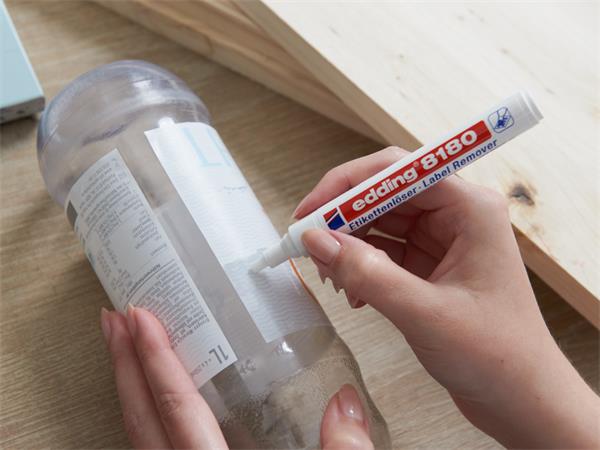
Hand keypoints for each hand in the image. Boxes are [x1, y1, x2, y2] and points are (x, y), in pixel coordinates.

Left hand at [100, 306, 373, 448]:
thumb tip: (345, 403)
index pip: (179, 412)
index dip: (157, 362)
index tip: (139, 321)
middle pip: (142, 421)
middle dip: (124, 365)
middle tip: (112, 321)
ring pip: (139, 438)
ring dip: (129, 389)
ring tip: (125, 350)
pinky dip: (146, 419)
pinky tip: (155, 404)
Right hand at [295, 147, 599, 447]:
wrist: (520, 399)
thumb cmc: (496, 356)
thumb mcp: (425, 313)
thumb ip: (367, 273)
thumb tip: (315, 240)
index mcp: (470, 208)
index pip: (397, 171)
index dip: (347, 185)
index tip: (310, 213)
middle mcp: (456, 214)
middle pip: (383, 193)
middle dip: (341, 217)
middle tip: (306, 244)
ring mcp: (442, 239)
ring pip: (378, 222)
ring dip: (348, 243)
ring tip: (329, 274)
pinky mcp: (429, 263)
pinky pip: (382, 250)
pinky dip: (359, 265)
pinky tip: (352, 292)